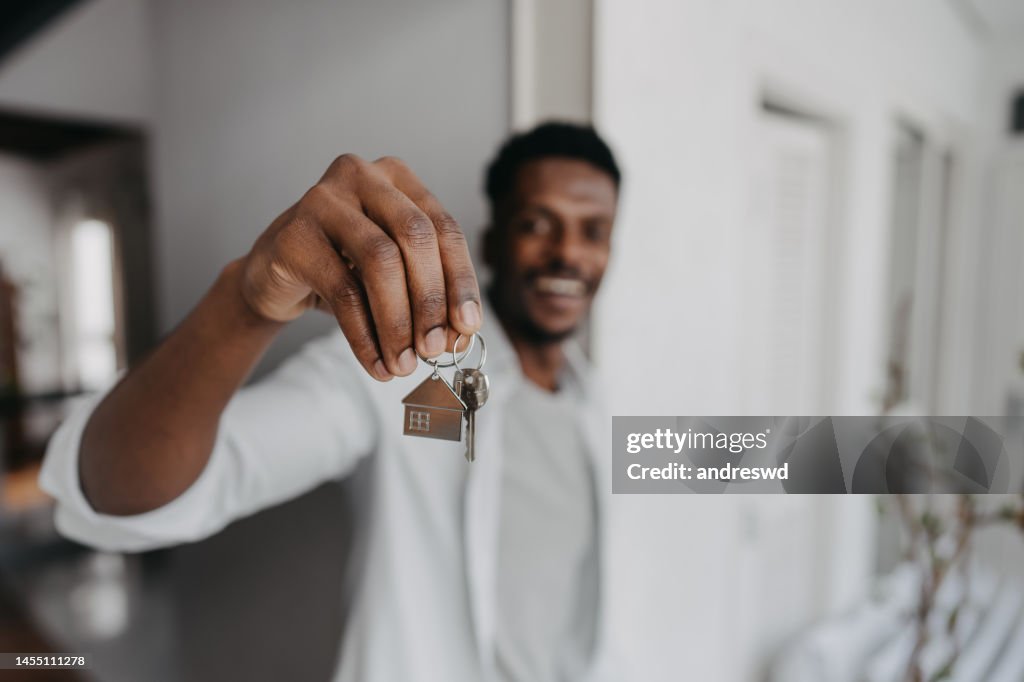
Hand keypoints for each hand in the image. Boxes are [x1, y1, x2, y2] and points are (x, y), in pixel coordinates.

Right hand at [239, 155, 481, 380]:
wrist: (273, 275)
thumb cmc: (345, 270)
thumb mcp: (394, 275)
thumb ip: (428, 294)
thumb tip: (459, 335)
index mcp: (398, 178)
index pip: (445, 228)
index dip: (461, 280)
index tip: (468, 327)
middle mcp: (362, 175)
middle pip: (415, 236)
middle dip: (431, 300)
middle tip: (435, 349)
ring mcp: (323, 200)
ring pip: (380, 262)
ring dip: (398, 322)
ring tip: (403, 364)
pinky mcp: (294, 235)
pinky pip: (342, 291)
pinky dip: (364, 336)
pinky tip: (376, 363)